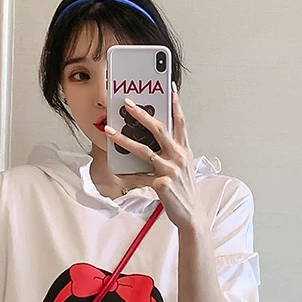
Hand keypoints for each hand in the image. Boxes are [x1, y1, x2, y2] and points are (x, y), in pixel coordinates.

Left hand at [104, 87, 208, 231]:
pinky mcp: (162, 184)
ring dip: (124, 139)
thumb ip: (171, 153)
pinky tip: (116, 170)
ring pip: (144, 150)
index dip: (174, 103)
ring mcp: (171, 170)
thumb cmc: (184, 191)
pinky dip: (126, 174)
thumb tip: (150, 142)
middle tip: (127, 103)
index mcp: (184, 150)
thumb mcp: (182, 168)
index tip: (168, 87)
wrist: (192, 214)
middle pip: (159, 129)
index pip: (180, 122)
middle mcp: (179, 156)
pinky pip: (139, 176)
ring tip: (109, 131)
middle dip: (141, 114)